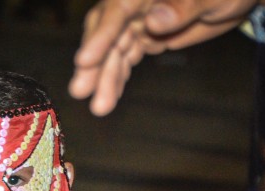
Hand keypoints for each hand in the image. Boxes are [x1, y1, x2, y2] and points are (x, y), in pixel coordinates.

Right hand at [69, 0, 257, 115]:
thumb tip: (154, 22)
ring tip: (99, 107)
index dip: (102, 34)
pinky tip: (108, 99)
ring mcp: (141, 19)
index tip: (85, 59)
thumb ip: (184, 6)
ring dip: (104, 78)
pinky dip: (117, 78)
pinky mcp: (148, 35)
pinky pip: (126, 57)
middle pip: (109, 30)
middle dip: (94, 62)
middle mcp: (139, 2)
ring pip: (115, 49)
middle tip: (80, 90)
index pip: (119, 7)